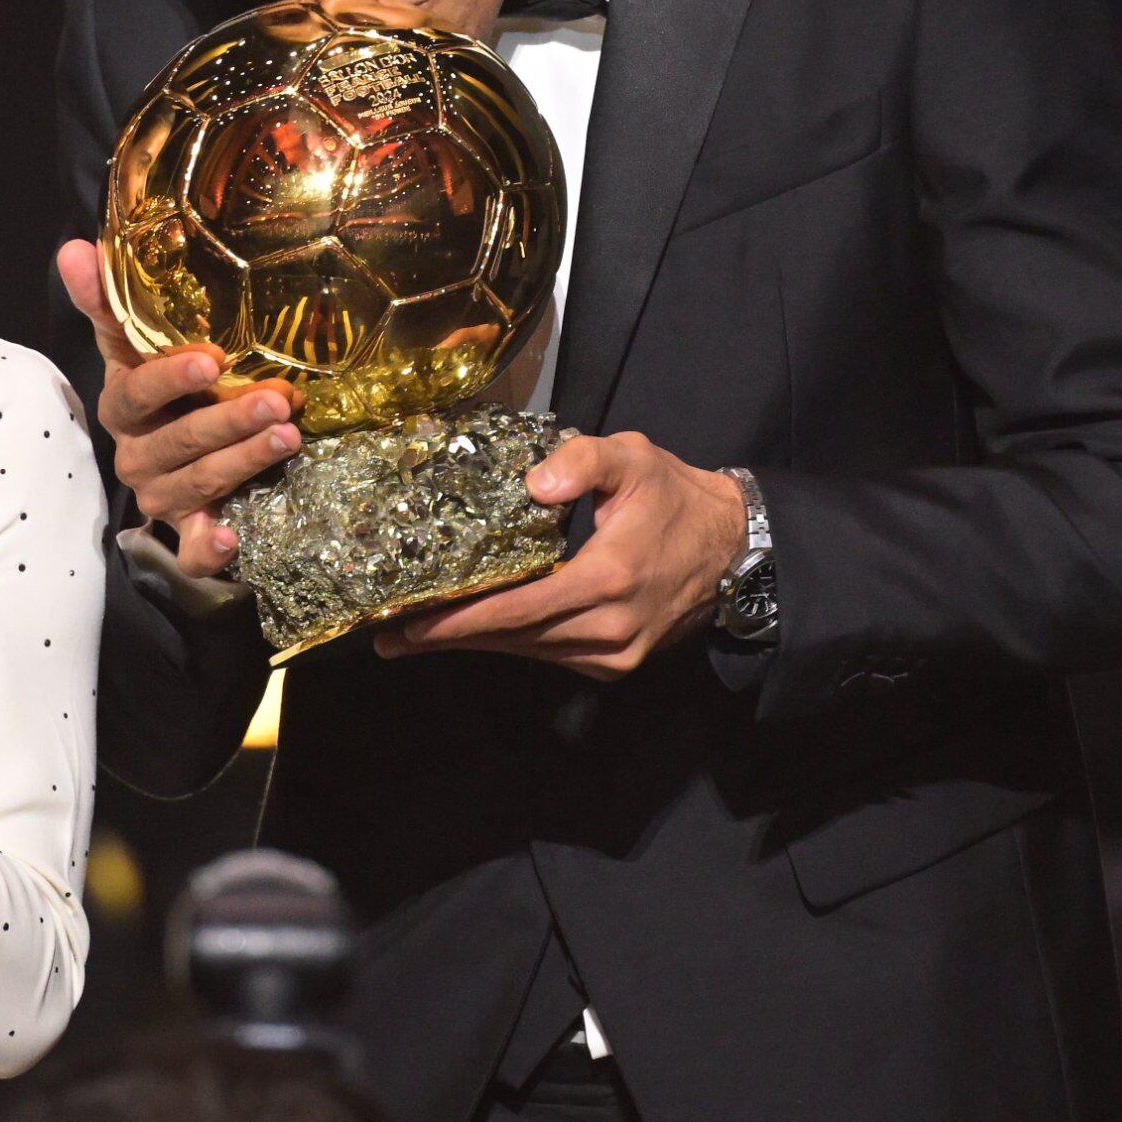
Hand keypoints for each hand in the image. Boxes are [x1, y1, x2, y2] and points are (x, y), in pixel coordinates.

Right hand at [56, 238, 295, 580]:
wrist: (166, 451)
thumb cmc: (158, 387)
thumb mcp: (132, 343)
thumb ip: (108, 300)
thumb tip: (74, 247)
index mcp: (122, 406)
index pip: (139, 391)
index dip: (171, 378)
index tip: (212, 358)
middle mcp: (137, 454)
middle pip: (180, 441)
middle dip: (230, 421)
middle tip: (279, 401)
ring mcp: (161, 496)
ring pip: (199, 484)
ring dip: (243, 462)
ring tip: (288, 437)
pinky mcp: (186, 529)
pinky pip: (188, 549)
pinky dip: (207, 548)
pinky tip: (232, 539)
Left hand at [371, 432, 746, 678]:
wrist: (732, 548)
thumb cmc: (674, 498)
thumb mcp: (633, 458)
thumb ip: (582, 460)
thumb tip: (533, 483)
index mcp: (609, 578)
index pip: (518, 609)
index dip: (460, 620)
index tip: (410, 623)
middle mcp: (609, 627)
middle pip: (514, 638)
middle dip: (450, 637)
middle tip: (389, 637)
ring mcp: (615, 653)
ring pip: (529, 651)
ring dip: (475, 643)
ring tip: (418, 637)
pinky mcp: (616, 663)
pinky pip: (550, 654)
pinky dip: (511, 643)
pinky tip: (475, 631)